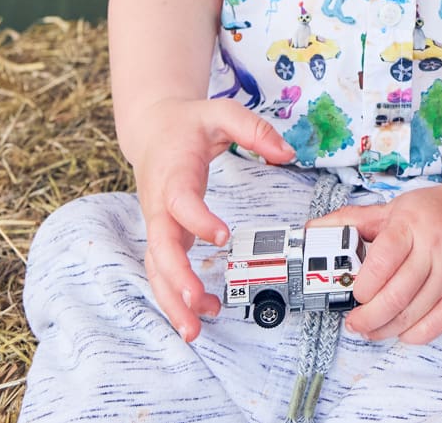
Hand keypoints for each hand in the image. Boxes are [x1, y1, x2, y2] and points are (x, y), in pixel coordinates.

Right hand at [128, 97, 295, 341]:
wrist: (153, 128)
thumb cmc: (189, 123)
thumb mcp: (222, 112)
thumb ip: (255, 130)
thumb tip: (288, 154)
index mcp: (172, 174)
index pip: (180, 202)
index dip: (198, 220)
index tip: (222, 237)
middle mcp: (159, 205)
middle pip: (160, 248)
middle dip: (176, 279)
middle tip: (198, 302)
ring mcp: (158, 223)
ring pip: (157, 269)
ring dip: (173, 300)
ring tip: (195, 329)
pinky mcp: (164, 235)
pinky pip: (164, 270)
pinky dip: (176, 295)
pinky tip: (199, 314)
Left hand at [314, 183, 441, 343]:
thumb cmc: (428, 213)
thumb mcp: (390, 209)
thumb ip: (350, 221)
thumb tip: (311, 230)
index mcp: (411, 225)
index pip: (383, 261)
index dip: (363, 285)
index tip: (352, 292)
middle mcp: (435, 248)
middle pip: (396, 295)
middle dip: (367, 317)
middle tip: (354, 322)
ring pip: (413, 314)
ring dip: (384, 329)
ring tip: (369, 329)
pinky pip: (436, 325)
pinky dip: (412, 334)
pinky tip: (399, 330)